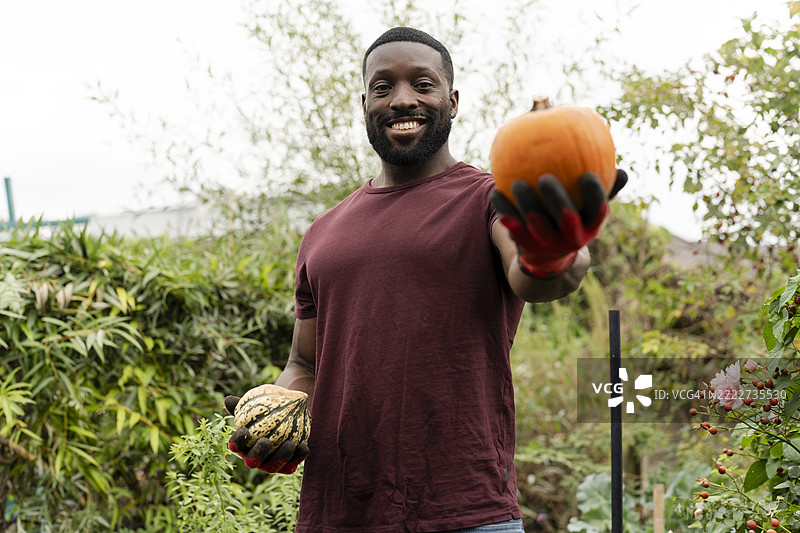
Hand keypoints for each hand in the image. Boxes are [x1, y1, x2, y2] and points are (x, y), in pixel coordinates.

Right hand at [224, 395, 308, 473]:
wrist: (288, 413)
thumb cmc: (267, 407)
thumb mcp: (257, 402)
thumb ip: (243, 403)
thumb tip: (229, 400)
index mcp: (243, 445)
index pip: (235, 445)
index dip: (237, 441)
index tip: (244, 430)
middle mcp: (254, 458)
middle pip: (252, 461)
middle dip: (258, 454)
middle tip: (266, 441)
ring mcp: (270, 464)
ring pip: (273, 466)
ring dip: (281, 456)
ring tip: (290, 443)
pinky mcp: (286, 466)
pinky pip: (291, 464)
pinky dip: (298, 456)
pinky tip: (304, 447)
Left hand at [490, 170, 626, 277]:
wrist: (549, 255)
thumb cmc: (572, 217)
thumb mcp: (587, 206)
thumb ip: (603, 186)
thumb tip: (620, 164)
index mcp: (590, 225)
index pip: (597, 209)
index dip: (594, 194)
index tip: (587, 174)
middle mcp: (572, 238)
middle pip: (566, 219)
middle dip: (556, 200)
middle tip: (545, 177)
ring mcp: (549, 245)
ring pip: (537, 224)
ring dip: (527, 204)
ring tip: (517, 183)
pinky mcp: (528, 247)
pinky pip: (514, 227)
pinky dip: (505, 210)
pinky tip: (496, 192)